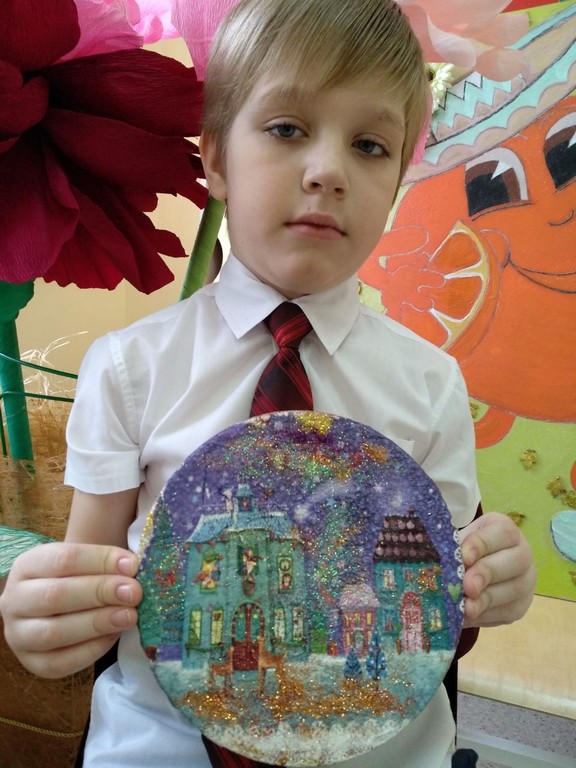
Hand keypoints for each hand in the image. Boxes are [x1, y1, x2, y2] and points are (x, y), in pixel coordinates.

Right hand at [0, 542, 141, 678]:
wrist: (57, 605)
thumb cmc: (77, 578)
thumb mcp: (84, 562)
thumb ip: (105, 563)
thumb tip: (132, 568)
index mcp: (28, 566)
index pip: (63, 559)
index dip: (100, 561)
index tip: (132, 565)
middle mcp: (15, 600)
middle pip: (55, 595)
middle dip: (100, 593)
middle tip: (133, 593)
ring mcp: (18, 635)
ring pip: (54, 632)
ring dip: (97, 623)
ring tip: (129, 616)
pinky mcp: (32, 663)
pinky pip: (60, 663)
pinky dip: (91, 650)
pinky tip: (115, 635)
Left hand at [460, 512, 535, 627]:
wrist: (475, 571)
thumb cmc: (464, 551)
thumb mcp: (458, 543)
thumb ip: (452, 549)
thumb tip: (436, 562)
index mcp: (505, 530)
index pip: (502, 532)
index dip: (482, 544)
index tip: (463, 557)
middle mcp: (522, 553)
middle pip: (515, 561)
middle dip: (487, 573)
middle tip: (467, 586)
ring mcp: (525, 581)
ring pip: (514, 589)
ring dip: (487, 600)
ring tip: (466, 608)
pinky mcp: (520, 606)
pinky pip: (507, 612)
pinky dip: (485, 615)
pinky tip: (468, 617)